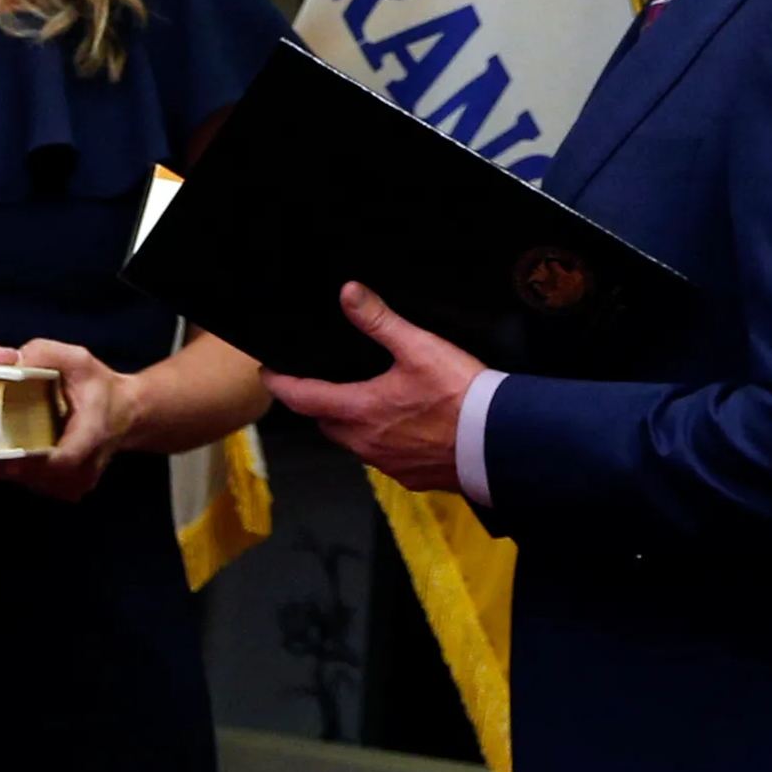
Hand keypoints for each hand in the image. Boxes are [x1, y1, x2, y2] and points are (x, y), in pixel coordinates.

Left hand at [0, 337, 133, 501]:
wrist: (126, 414)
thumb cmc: (99, 385)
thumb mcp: (76, 359)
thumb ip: (44, 354)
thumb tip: (10, 361)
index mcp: (93, 434)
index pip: (62, 459)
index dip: (29, 460)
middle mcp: (86, 467)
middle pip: (39, 475)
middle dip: (1, 465)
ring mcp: (77, 484)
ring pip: (33, 483)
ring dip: (3, 471)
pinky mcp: (67, 489)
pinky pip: (35, 484)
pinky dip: (12, 472)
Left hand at [264, 282, 482, 493]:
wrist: (502, 443)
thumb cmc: (461, 396)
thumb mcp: (418, 348)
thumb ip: (379, 320)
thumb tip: (348, 293)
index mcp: (359, 411)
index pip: (302, 399)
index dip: (281, 385)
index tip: (269, 375)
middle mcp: (366, 443)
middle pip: (326, 423)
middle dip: (318, 405)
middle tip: (319, 385)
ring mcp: (389, 464)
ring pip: (354, 443)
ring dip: (351, 425)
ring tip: (361, 402)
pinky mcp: (413, 477)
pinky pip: (384, 459)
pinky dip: (382, 443)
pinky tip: (401, 429)